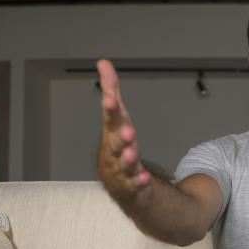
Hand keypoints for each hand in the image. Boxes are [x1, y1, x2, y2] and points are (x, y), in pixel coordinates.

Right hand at [96, 59, 150, 193]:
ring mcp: (122, 169)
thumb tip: (104, 63)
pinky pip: (135, 184)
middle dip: (120, 136)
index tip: (109, 99)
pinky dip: (139, 181)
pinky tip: (143, 178)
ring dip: (127, 158)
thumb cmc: (118, 146)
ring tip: (131, 152)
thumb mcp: (117, 117)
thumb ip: (111, 91)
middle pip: (115, 143)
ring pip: (124, 164)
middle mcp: (114, 151)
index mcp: (112, 132)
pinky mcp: (133, 184)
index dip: (110, 109)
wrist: (120, 183)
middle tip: (127, 130)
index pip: (110, 119)